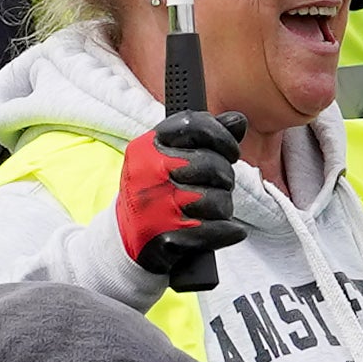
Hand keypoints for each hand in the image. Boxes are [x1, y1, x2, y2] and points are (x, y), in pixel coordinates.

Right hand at [116, 109, 245, 295]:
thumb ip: (203, 138)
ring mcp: (157, 206)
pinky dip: (226, 232)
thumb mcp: (166, 158)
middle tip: (215, 187)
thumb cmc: (155, 194)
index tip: (231, 152)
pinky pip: (217, 230)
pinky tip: (224, 231)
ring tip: (206, 212)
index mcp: (146, 148)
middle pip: (213, 165)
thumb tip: (238, 120)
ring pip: (219, 200)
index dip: (221, 137)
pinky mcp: (168, 238)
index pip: (193, 125)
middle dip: (224, 179)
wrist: (124, 241)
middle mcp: (148, 173)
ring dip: (222, 209)